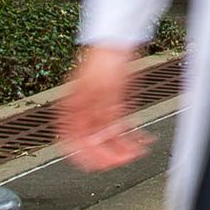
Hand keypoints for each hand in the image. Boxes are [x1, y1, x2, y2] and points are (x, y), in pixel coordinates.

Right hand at [57, 44, 149, 171]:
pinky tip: (138, 142)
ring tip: (135, 152)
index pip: (71, 143)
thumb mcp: (104, 94)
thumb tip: (95, 142)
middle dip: (109, 155)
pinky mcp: (111, 106)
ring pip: (107, 138)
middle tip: (123, 160)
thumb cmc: (105, 61)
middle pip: (92, 143)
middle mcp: (83, 112)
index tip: (99, 166)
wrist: (117, 43)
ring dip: (121, 148)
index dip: (85, 157)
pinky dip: (127, 137)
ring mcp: (97, 110)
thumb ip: (100, 119)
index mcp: (72, 109)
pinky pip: (117, 128)